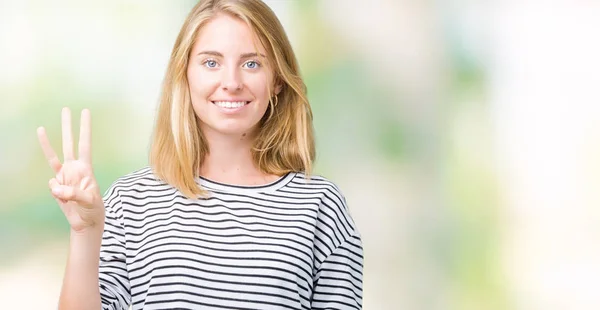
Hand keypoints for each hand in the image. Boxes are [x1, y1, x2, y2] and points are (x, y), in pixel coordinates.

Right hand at [37, 107, 103, 232]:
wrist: (86, 222)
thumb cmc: (93, 209)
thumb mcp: (89, 201)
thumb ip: (73, 193)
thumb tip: (56, 187)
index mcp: (86, 168)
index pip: (85, 144)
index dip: (85, 129)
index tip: (85, 112)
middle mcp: (75, 168)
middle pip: (69, 143)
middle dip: (68, 127)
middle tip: (65, 109)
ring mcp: (65, 176)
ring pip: (53, 157)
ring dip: (46, 144)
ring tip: (40, 128)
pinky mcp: (57, 186)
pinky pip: (51, 184)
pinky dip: (55, 191)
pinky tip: (64, 198)